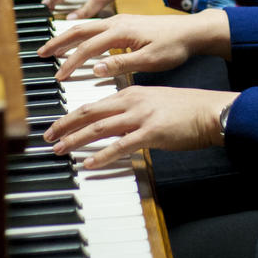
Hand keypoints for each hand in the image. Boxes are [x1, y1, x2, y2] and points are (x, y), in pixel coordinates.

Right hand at [38, 9, 230, 79]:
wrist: (194, 30)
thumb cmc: (175, 46)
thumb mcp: (150, 60)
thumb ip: (122, 63)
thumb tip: (94, 68)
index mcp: (122, 31)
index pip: (88, 47)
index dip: (71, 62)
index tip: (57, 75)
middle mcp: (118, 22)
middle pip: (80, 29)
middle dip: (59, 41)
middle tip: (41, 53)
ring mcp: (122, 20)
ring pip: (87, 25)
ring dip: (67, 34)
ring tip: (52, 45)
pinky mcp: (126, 21)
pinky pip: (97, 24)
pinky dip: (81, 30)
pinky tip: (79, 37)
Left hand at [43, 85, 239, 167]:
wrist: (210, 110)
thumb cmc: (186, 109)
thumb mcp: (154, 102)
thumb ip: (133, 109)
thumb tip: (116, 123)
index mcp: (132, 92)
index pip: (94, 102)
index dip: (72, 115)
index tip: (57, 125)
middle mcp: (132, 101)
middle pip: (90, 111)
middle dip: (65, 125)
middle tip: (47, 136)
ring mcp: (141, 116)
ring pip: (99, 127)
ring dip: (76, 140)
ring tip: (59, 150)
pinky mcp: (151, 133)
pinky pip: (120, 146)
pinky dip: (102, 156)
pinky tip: (88, 164)